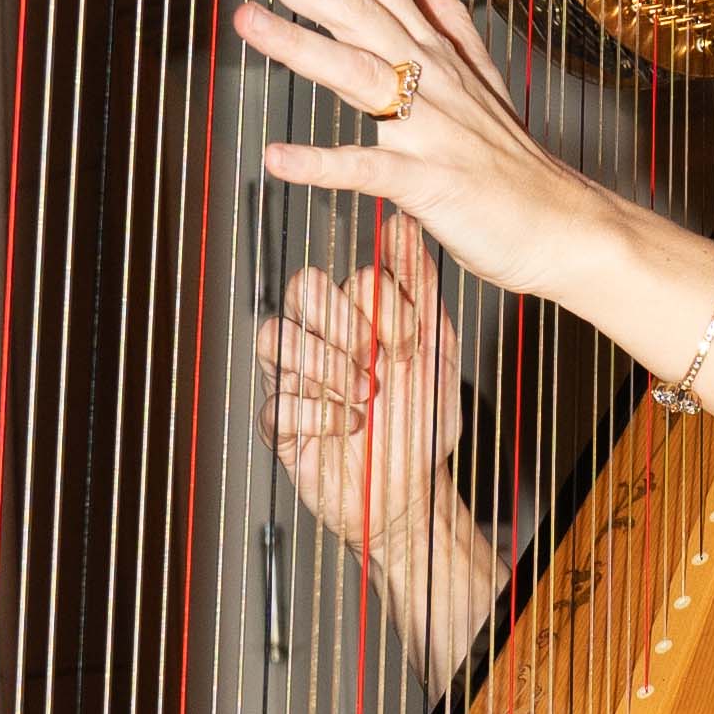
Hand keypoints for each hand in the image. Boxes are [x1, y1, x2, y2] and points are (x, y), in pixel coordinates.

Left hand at [226, 0, 601, 317]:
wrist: (568, 227)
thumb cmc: (516, 164)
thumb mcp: (483, 77)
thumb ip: (449, 20)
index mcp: (434, 54)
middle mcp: (431, 79)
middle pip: (358, 13)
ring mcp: (432, 129)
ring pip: (360, 74)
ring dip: (300, 45)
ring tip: (246, 19)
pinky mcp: (432, 183)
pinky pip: (371, 169)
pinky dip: (323, 163)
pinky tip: (277, 158)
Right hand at [258, 237, 463, 574]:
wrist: (413, 490)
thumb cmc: (422, 418)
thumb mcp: (437, 348)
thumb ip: (420, 287)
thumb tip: (404, 223)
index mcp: (352, 315)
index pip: (347, 274)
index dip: (380, 305)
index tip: (410, 344)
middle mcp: (317, 338)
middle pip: (303, 288)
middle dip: (347, 323)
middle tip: (379, 363)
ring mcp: (293, 378)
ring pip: (276, 335)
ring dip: (329, 366)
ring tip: (366, 396)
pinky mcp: (280, 423)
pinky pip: (277, 401)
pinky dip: (321, 413)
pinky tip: (350, 426)